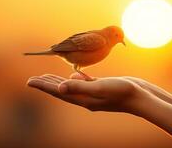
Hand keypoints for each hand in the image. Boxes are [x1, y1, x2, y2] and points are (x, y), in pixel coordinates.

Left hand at [27, 73, 144, 112]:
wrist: (141, 96)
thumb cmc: (123, 92)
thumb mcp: (101, 87)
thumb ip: (81, 86)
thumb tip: (60, 87)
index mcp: (84, 99)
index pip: (59, 92)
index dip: (43, 86)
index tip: (29, 81)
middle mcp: (87, 98)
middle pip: (62, 90)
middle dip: (47, 84)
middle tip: (33, 79)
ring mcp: (95, 93)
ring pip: (72, 86)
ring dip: (59, 81)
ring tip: (49, 77)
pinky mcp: (103, 87)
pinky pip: (85, 82)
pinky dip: (77, 78)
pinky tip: (75, 73)